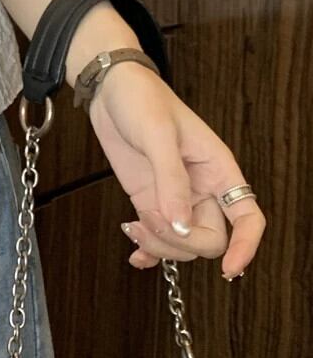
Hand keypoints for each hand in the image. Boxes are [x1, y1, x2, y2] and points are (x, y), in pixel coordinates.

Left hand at [86, 61, 265, 279]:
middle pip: (210, 238)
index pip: (248, 217)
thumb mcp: (158, 135)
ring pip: (182, 242)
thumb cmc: (142, 99)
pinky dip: (148, 251)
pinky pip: (158, 237)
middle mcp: (201, 188)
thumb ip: (171, 180)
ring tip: (132, 227)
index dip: (246, 246)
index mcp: (218, 169)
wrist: (110, 89)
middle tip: (148, 222)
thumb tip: (180, 226)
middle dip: (181, 242)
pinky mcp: (149, 199)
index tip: (230, 269)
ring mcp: (174, 197)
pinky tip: (135, 255)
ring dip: (159, 245)